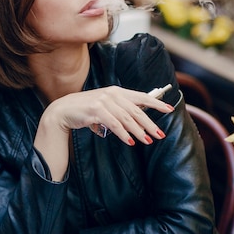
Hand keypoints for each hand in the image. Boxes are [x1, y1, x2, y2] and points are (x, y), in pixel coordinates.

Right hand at [43, 85, 173, 145]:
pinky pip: (114, 124)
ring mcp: (104, 101)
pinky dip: (124, 134)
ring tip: (148, 141)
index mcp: (116, 91)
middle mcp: (112, 94)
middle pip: (136, 110)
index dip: (156, 103)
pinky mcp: (96, 110)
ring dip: (139, 132)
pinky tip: (130, 142)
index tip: (169, 109)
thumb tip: (138, 121)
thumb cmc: (86, 110)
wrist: (63, 110)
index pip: (141, 96)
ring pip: (127, 119)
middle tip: (160, 134)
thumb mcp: (105, 107)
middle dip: (150, 124)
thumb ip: (120, 111)